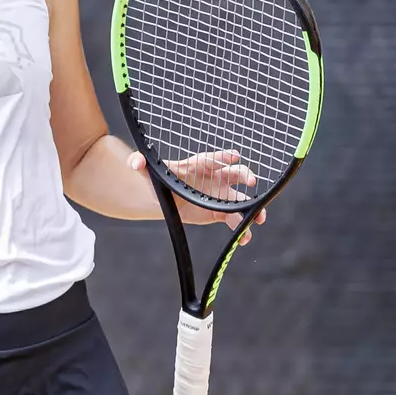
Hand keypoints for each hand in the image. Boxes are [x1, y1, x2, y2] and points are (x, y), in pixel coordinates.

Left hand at [128, 149, 267, 245]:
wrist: (165, 199)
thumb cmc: (161, 182)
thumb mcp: (151, 175)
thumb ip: (142, 164)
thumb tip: (135, 161)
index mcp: (200, 165)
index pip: (213, 158)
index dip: (224, 156)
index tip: (235, 156)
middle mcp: (215, 178)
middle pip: (234, 174)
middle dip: (245, 176)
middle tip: (251, 182)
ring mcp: (220, 196)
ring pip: (241, 200)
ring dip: (253, 208)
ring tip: (260, 218)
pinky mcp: (219, 213)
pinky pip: (234, 220)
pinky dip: (241, 229)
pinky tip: (244, 239)